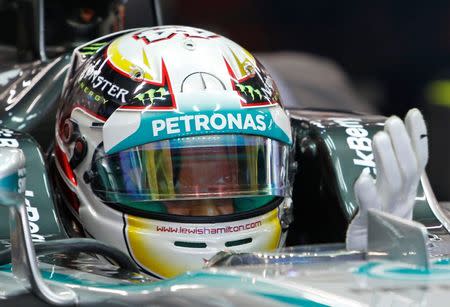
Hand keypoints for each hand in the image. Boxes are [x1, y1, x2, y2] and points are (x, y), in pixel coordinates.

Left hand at [346, 108, 428, 250]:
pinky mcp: (370, 224)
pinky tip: (363, 177)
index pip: (417, 160)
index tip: (413, 113)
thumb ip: (390, 170)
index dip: (417, 137)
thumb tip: (389, 139)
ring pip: (392, 183)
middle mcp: (402, 200)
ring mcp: (388, 212)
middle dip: (402, 143)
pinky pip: (371, 208)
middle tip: (392, 120)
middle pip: (407, 169)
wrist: (372, 256)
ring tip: (379, 137)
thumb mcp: (389, 193)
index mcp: (408, 191)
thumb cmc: (379, 221)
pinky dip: (367, 192)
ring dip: (387, 159)